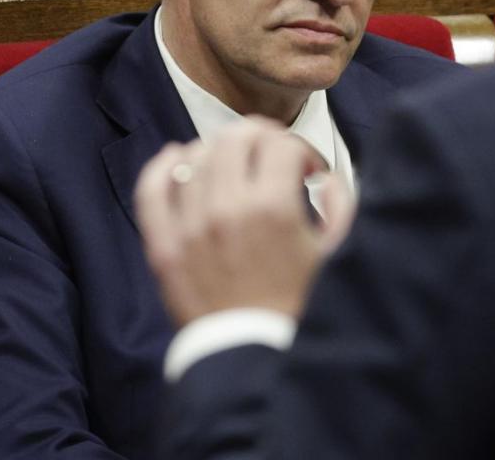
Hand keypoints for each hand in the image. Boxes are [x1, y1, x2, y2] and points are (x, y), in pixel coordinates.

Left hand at [135, 117, 356, 325]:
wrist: (255, 358)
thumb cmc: (300, 307)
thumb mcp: (337, 254)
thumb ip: (342, 203)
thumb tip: (325, 177)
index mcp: (274, 209)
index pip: (282, 144)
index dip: (303, 149)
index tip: (309, 171)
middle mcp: (227, 210)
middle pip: (236, 137)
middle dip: (263, 138)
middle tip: (274, 158)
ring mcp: (189, 228)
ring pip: (196, 155)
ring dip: (221, 151)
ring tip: (236, 169)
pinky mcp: (164, 248)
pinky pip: (152, 189)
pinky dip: (163, 165)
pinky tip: (179, 157)